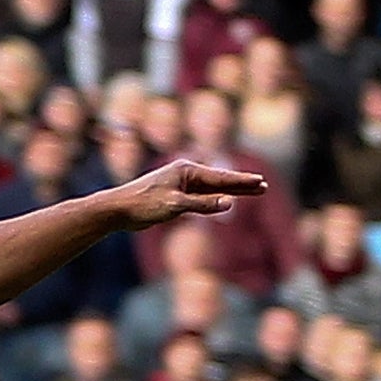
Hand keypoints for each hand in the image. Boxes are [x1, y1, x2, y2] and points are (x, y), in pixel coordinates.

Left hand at [109, 160, 266, 229]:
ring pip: (210, 189)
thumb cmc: (143, 205)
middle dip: (241, 185)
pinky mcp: (172, 196)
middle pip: (219, 181)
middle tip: (263, 186)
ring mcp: (179, 185)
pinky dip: (213, 199)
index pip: (221, 178)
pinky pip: (199, 197)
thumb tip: (229, 203)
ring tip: (250, 192)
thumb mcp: (175, 206)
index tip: (261, 182)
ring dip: (230, 192)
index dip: (242, 182)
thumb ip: (202, 205)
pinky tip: (222, 201)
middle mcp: (184, 174)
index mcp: (187, 171)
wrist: (117, 209)